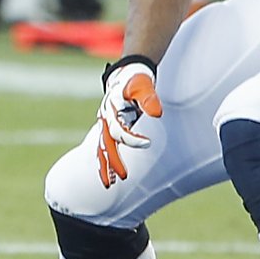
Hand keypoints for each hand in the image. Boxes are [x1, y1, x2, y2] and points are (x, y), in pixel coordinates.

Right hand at [96, 55, 161, 188]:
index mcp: (112, 110)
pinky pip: (105, 146)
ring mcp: (106, 124)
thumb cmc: (136, 80)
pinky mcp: (110, 128)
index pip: (119, 131)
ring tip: (108, 183)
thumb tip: (157, 113)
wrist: (126, 75)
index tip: (148, 143)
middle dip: (112, 161)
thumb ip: (149, 99)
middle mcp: (105, 119)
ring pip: (102, 148)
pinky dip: (106, 159)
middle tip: (122, 177)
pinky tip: (110, 174)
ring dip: (105, 165)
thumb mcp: (143, 86)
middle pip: (106, 144)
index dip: (132, 139)